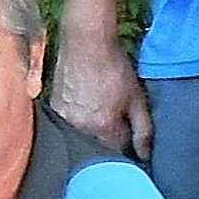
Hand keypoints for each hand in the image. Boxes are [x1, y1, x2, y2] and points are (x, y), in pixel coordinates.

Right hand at [50, 39, 151, 159]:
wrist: (86, 43)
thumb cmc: (114, 68)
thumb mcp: (136, 98)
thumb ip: (143, 130)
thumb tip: (144, 155)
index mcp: (103, 128)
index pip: (117, 155)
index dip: (126, 150)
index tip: (130, 142)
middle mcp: (80, 128)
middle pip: (96, 149)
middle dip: (107, 144)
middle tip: (116, 127)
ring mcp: (63, 119)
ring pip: (81, 138)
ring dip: (92, 133)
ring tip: (99, 113)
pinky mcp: (53, 109)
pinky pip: (68, 125)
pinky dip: (78, 122)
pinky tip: (85, 107)